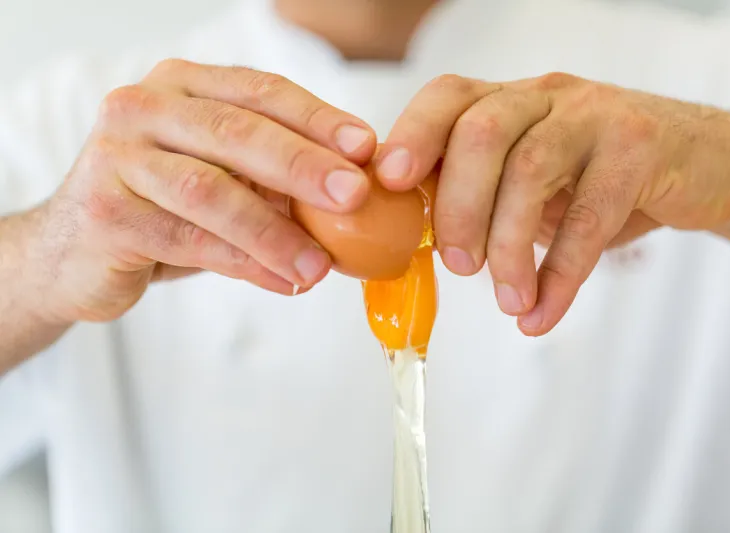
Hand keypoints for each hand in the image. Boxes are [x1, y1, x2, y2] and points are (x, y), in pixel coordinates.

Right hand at [41, 59, 376, 322]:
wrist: (76, 250)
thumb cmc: (166, 207)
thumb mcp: (223, 177)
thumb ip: (275, 178)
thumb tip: (358, 195)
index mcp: (183, 85)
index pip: (260, 91)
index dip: (318, 118)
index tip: (367, 148)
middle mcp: (144, 107)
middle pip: (237, 132)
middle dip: (303, 165)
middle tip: (355, 196)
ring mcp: (117, 156)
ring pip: (211, 190)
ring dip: (275, 232)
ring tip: (320, 266)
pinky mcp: (106, 212)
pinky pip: (188, 239)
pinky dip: (243, 263)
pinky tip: (282, 281)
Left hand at [375, 73, 729, 335]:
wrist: (706, 166)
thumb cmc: (598, 177)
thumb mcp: (531, 178)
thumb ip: (479, 192)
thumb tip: (407, 241)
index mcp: (510, 98)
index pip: (448, 98)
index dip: (412, 136)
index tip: (389, 185)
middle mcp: (548, 96)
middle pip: (482, 133)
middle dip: (459, 206)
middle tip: (457, 265)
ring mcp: (597, 116)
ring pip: (532, 170)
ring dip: (508, 247)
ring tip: (506, 299)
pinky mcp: (643, 147)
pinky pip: (590, 217)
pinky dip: (561, 275)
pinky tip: (542, 314)